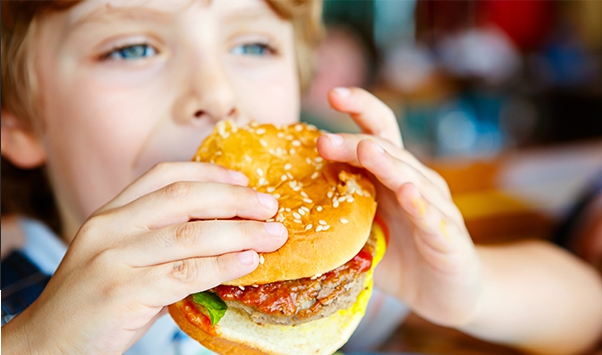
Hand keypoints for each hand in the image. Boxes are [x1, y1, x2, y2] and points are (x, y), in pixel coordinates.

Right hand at [3, 162, 286, 353]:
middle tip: (270, 206)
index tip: (244, 181)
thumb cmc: (94, 303)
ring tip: (273, 235)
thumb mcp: (123, 260)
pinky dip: (221, 265)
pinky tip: (248, 262)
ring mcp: (113, 258)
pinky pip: (183, 273)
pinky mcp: (122, 292)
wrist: (46, 344)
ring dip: (239, 233)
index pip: (164, 176)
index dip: (209, 173)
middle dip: (234, 200)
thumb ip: (163, 245)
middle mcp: (110, 228)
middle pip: (183, 199)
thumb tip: (226, 236)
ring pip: (189, 235)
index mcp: (111, 214)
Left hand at [316, 87, 481, 326]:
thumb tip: (286, 204)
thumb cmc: (400, 257)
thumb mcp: (363, 232)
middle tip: (323, 140)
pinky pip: (433, 218)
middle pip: (387, 151)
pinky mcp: (448, 238)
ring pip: (410, 178)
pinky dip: (420, 205)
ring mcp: (435, 208)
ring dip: (387, 164)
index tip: (332, 94)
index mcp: (393, 177)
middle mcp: (416, 183)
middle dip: (354, 143)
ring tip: (365, 150)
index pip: (378, 132)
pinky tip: (407, 193)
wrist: (448, 294)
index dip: (360, 108)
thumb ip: (338, 213)